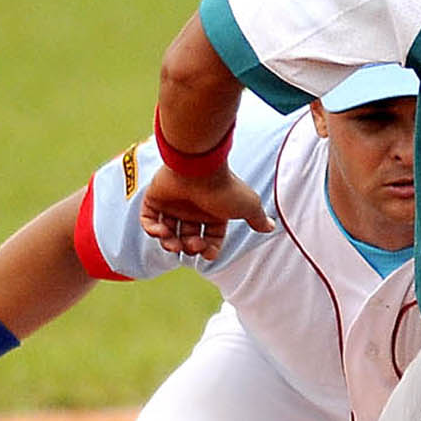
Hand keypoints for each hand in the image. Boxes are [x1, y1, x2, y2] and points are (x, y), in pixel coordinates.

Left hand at [141, 165, 273, 261]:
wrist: (199, 167)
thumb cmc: (224, 188)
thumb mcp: (248, 206)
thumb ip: (258, 219)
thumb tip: (272, 227)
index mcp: (213, 212)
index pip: (211, 238)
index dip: (209, 249)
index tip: (208, 253)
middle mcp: (193, 209)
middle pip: (189, 238)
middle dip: (189, 248)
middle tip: (191, 245)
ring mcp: (173, 204)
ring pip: (168, 233)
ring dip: (169, 243)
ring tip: (172, 242)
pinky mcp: (155, 197)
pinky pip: (148, 220)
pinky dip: (151, 230)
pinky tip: (160, 231)